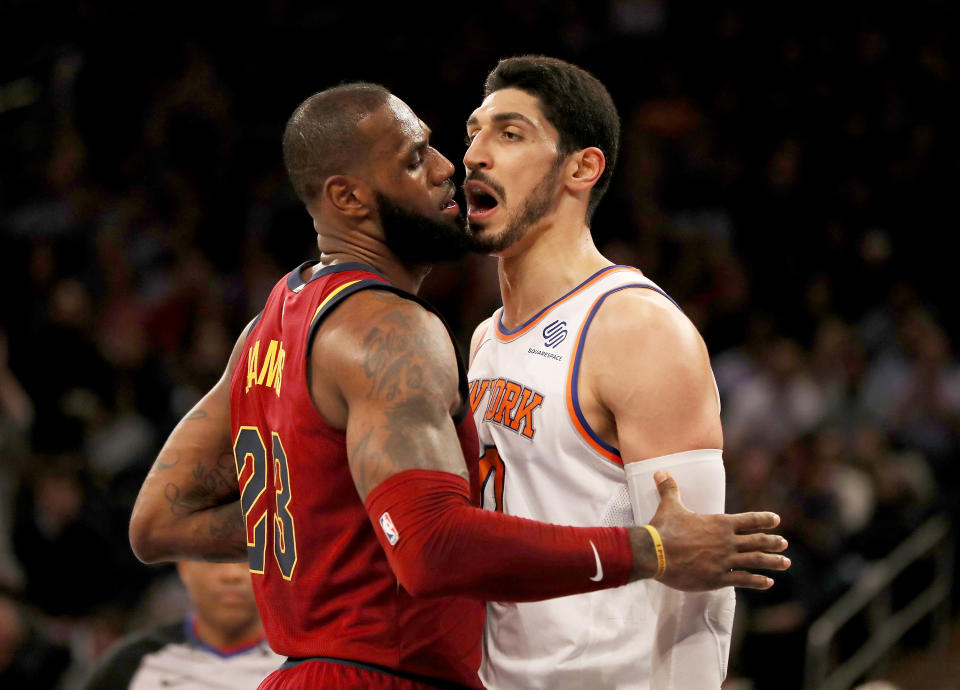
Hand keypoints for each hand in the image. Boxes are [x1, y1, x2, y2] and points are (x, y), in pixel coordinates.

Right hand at [631, 470, 789, 590]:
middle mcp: (727, 541)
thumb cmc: (664, 528)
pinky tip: (768, 582)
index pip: (748, 520)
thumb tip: (660, 471)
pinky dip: (758, 581)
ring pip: (756, 561)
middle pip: (757, 541)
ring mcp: (724, 561)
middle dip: (773, 542)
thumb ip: (670, 489)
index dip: (764, 519)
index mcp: (720, 523)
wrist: (655, 553)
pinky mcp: (717, 578)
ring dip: (772, 562)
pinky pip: (743, 579)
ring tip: (785, 563)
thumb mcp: (669, 505)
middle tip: (784, 544)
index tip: (776, 520)